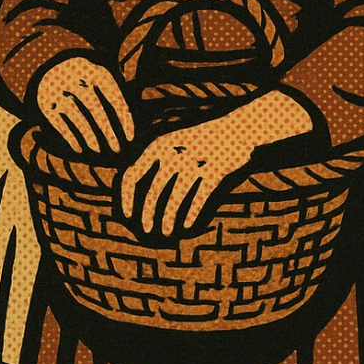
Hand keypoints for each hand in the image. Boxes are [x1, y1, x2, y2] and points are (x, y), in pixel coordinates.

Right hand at [35, 56, 134, 154]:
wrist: (49, 69)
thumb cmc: (86, 82)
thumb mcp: (101, 79)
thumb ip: (117, 95)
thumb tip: (135, 124)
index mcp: (96, 71)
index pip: (113, 97)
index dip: (124, 118)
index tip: (131, 138)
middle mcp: (77, 78)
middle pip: (96, 108)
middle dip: (108, 130)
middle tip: (117, 149)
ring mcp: (59, 89)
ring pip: (77, 116)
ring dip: (89, 136)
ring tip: (99, 151)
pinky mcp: (45, 102)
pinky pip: (59, 122)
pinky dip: (70, 137)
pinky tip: (79, 150)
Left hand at [120, 90, 313, 237]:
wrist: (237, 129)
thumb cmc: (198, 142)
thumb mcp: (171, 143)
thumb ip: (152, 162)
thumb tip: (129, 188)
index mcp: (157, 145)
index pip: (132, 174)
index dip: (126, 197)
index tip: (126, 215)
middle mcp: (173, 152)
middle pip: (153, 190)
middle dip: (147, 213)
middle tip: (145, 230)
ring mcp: (196, 160)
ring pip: (176, 197)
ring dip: (168, 218)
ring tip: (165, 233)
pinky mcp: (216, 169)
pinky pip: (200, 196)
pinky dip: (191, 213)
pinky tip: (186, 226)